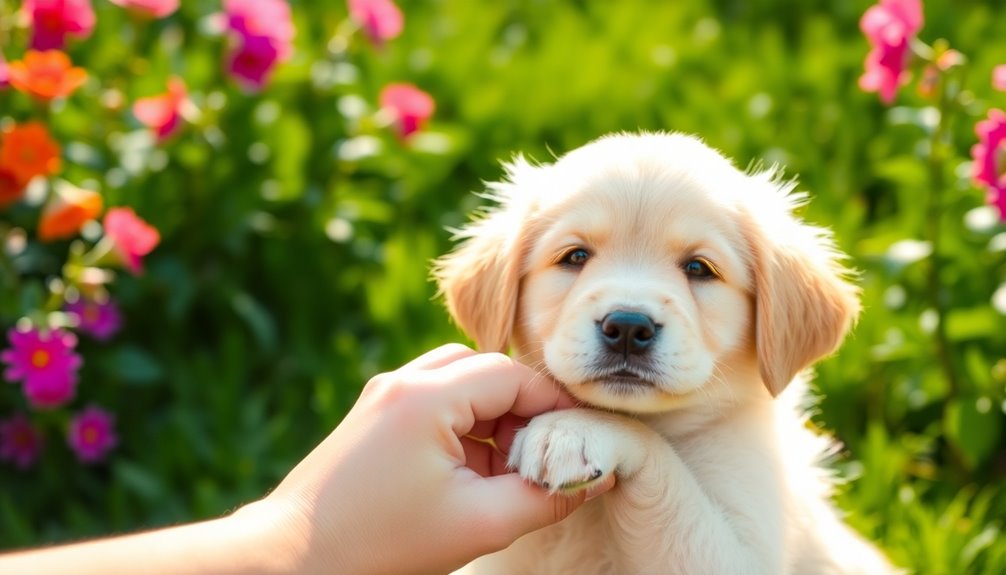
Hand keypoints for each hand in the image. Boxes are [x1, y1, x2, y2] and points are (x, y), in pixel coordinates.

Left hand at [248, 344, 613, 573]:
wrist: (292, 557)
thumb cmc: (382, 544)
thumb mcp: (478, 524)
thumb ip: (544, 496)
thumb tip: (591, 476)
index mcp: (426, 398)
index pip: (511, 375)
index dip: (552, 403)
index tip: (579, 435)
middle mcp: (402, 382)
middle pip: (485, 369)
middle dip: (522, 407)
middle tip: (541, 453)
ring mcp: (383, 395)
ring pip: (459, 380)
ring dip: (492, 413)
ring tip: (506, 466)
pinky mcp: (373, 414)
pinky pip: (433, 400)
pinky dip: (463, 423)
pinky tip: (472, 470)